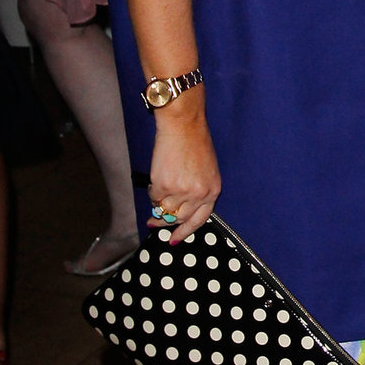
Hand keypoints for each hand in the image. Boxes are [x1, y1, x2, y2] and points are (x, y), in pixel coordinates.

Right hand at [148, 109, 220, 241]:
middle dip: (164, 222)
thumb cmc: (195, 143)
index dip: (185, 231)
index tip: (174, 238)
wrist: (184, 126)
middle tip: (153, 222)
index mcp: (213, 191)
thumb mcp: (207, 170)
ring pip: (163, 209)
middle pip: (178, 218)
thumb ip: (199, 190)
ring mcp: (181, 191)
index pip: (200, 220)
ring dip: (158, 203)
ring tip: (158, 190)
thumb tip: (182, 208)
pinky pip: (154, 196)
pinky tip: (156, 178)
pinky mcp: (164, 185)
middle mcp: (199, 194)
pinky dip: (152, 190)